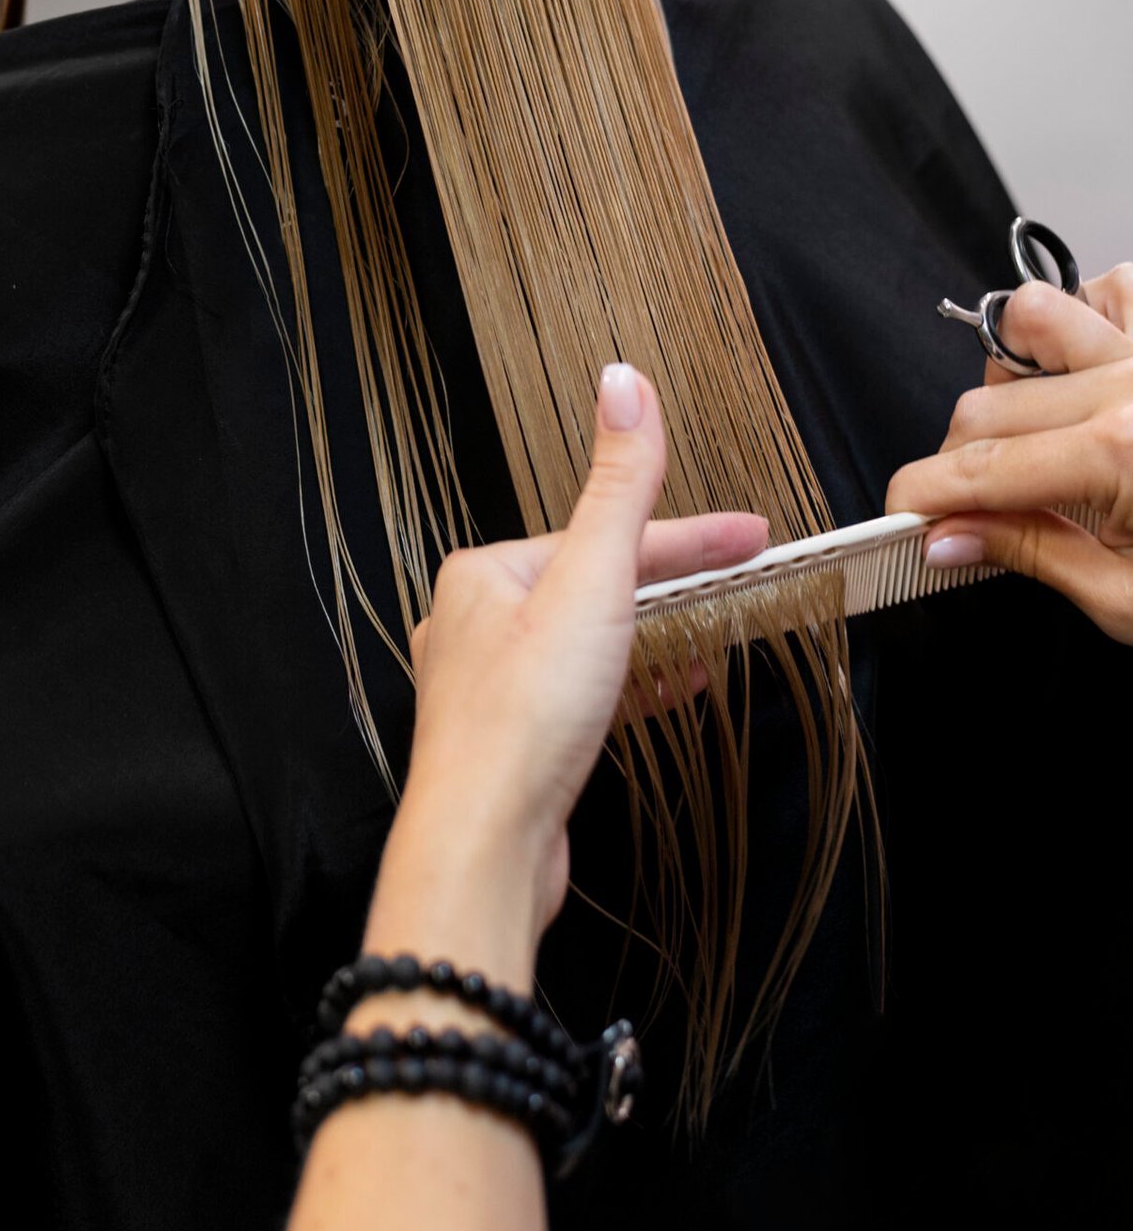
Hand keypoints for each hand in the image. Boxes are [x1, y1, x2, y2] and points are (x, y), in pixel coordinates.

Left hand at [365, 366, 768, 988]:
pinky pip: (583, 693)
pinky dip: (634, 683)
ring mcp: (490, 688)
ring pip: (591, 640)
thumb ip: (619, 487)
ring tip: (723, 639)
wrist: (485, 847)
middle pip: (597, 582)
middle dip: (677, 583)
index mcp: (482, 573)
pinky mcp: (512, 744)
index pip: (605, 533)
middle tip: (748, 581)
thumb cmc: (526, 720)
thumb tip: (624, 382)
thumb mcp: (592, 582)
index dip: (691, 536)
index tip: (756, 537)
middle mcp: (474, 623)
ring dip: (660, 634)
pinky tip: (675, 691)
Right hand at [886, 262, 1132, 642]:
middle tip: (978, 510)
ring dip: (1017, 376)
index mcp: (1122, 457)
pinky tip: (1094, 385)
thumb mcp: (1132, 599)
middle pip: (984, 402)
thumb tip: (947, 537)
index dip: (919, 497)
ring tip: (1044, 435)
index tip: (900, 519)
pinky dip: (1084, 329)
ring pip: (1031, 321)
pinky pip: (1105, 292)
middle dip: (961, 461)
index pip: (976, 467)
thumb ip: (1030, 554)